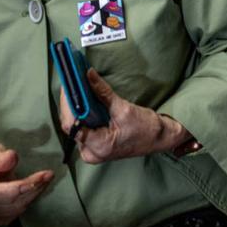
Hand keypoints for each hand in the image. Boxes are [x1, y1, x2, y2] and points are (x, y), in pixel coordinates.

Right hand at [0, 144, 52, 226]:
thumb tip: (11, 158)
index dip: (20, 187)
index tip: (41, 176)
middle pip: (7, 202)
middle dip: (32, 189)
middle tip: (48, 176)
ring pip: (12, 211)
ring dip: (32, 196)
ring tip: (43, 182)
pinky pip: (11, 217)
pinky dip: (25, 204)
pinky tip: (32, 193)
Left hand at [58, 69, 190, 163]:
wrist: (159, 139)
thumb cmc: (146, 129)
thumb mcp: (124, 108)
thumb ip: (103, 92)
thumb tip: (88, 75)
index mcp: (98, 147)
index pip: (71, 126)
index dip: (67, 104)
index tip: (67, 85)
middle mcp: (91, 151)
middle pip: (70, 124)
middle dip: (70, 102)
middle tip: (70, 80)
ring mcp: (92, 149)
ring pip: (75, 124)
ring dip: (75, 104)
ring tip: (73, 84)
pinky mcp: (94, 143)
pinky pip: (82, 125)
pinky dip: (81, 110)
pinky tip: (81, 95)